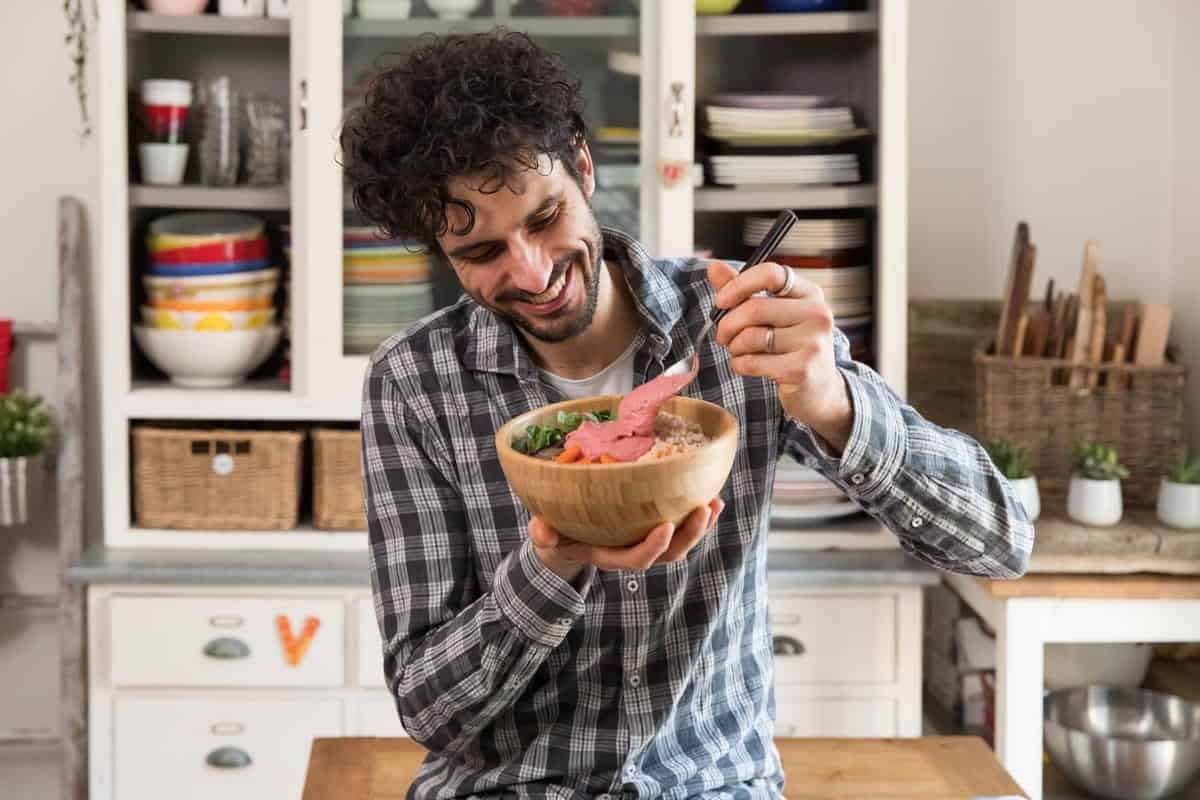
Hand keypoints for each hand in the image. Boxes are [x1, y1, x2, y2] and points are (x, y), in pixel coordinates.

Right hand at [529, 498, 724, 581]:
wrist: (566, 538)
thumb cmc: (556, 533)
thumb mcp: (546, 535)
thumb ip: (545, 533)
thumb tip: (545, 533)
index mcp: (609, 556)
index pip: (636, 559)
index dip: (653, 547)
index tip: (666, 526)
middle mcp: (633, 552)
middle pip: (668, 553)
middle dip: (689, 534)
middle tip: (703, 509)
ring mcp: (647, 542)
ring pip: (680, 543)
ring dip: (701, 526)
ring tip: (715, 503)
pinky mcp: (655, 529)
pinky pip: (682, 528)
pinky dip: (699, 516)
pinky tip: (713, 498)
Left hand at [708, 260, 853, 453]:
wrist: (819, 389)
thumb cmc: (790, 346)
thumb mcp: (772, 315)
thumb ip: (743, 291)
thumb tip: (713, 267)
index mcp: (810, 293)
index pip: (771, 273)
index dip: (739, 285)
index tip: (721, 301)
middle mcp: (817, 314)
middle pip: (755, 308)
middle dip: (728, 324)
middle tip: (723, 335)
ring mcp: (812, 343)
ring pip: (751, 337)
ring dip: (734, 346)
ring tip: (738, 351)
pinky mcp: (801, 370)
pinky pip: (752, 362)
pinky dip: (739, 364)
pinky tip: (745, 365)